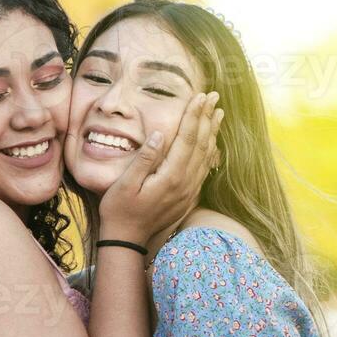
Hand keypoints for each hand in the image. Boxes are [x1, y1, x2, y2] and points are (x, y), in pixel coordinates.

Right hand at [97, 91, 222, 243]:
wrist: (127, 240)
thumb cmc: (119, 210)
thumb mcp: (125, 183)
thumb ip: (144, 158)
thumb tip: (160, 134)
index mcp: (170, 177)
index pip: (186, 138)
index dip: (194, 115)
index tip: (200, 96)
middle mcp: (184, 183)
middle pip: (201, 144)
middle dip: (207, 118)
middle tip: (214, 97)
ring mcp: (188, 192)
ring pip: (206, 157)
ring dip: (212, 133)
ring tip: (217, 114)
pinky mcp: (188, 197)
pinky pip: (204, 170)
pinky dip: (210, 153)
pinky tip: (212, 143)